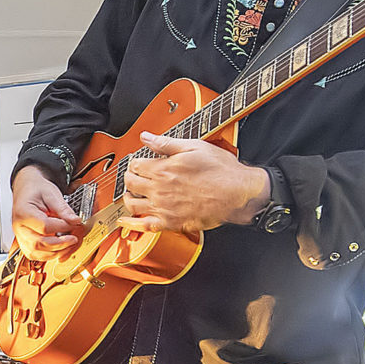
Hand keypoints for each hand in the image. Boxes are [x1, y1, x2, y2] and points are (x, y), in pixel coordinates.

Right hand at [10, 166, 81, 260]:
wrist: (27, 189)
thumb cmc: (36, 190)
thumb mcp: (51, 194)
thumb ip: (63, 208)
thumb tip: (75, 220)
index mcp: (23, 212)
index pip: (44, 226)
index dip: (62, 227)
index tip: (73, 223)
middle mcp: (19, 227)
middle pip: (39, 243)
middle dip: (60, 244)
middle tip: (74, 238)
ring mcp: (20, 236)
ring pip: (36, 253)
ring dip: (55, 252)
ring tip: (68, 244)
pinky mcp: (24, 242)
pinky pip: (34, 255)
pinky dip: (48, 255)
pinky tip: (59, 249)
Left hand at [120, 135, 271, 233]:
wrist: (238, 193)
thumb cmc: (221, 171)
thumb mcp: (194, 147)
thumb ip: (166, 143)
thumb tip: (147, 137)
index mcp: (163, 170)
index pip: (135, 164)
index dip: (134, 161)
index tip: (137, 161)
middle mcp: (160, 190)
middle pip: (130, 183)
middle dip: (129, 177)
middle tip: (133, 175)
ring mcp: (164, 208)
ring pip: (133, 204)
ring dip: (127, 197)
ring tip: (130, 193)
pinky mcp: (171, 223)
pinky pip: (144, 226)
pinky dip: (131, 224)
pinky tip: (126, 221)